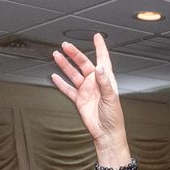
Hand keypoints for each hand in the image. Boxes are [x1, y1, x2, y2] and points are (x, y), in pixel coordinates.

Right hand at [51, 35, 128, 158]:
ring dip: (65, 65)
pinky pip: (68, 89)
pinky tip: (55, 76)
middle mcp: (95, 82)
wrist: (106, 133)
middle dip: (74, 54)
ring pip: (73, 74)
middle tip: (66, 46)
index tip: (97, 37)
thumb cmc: (114, 117)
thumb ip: (104, 82)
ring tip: (56, 55)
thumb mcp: (111, 98)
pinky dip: (61, 83)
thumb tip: (99, 68)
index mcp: (106, 79)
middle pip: (83, 64)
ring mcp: (86, 90)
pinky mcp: (79, 99)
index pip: (103, 59)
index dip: (100, 47)